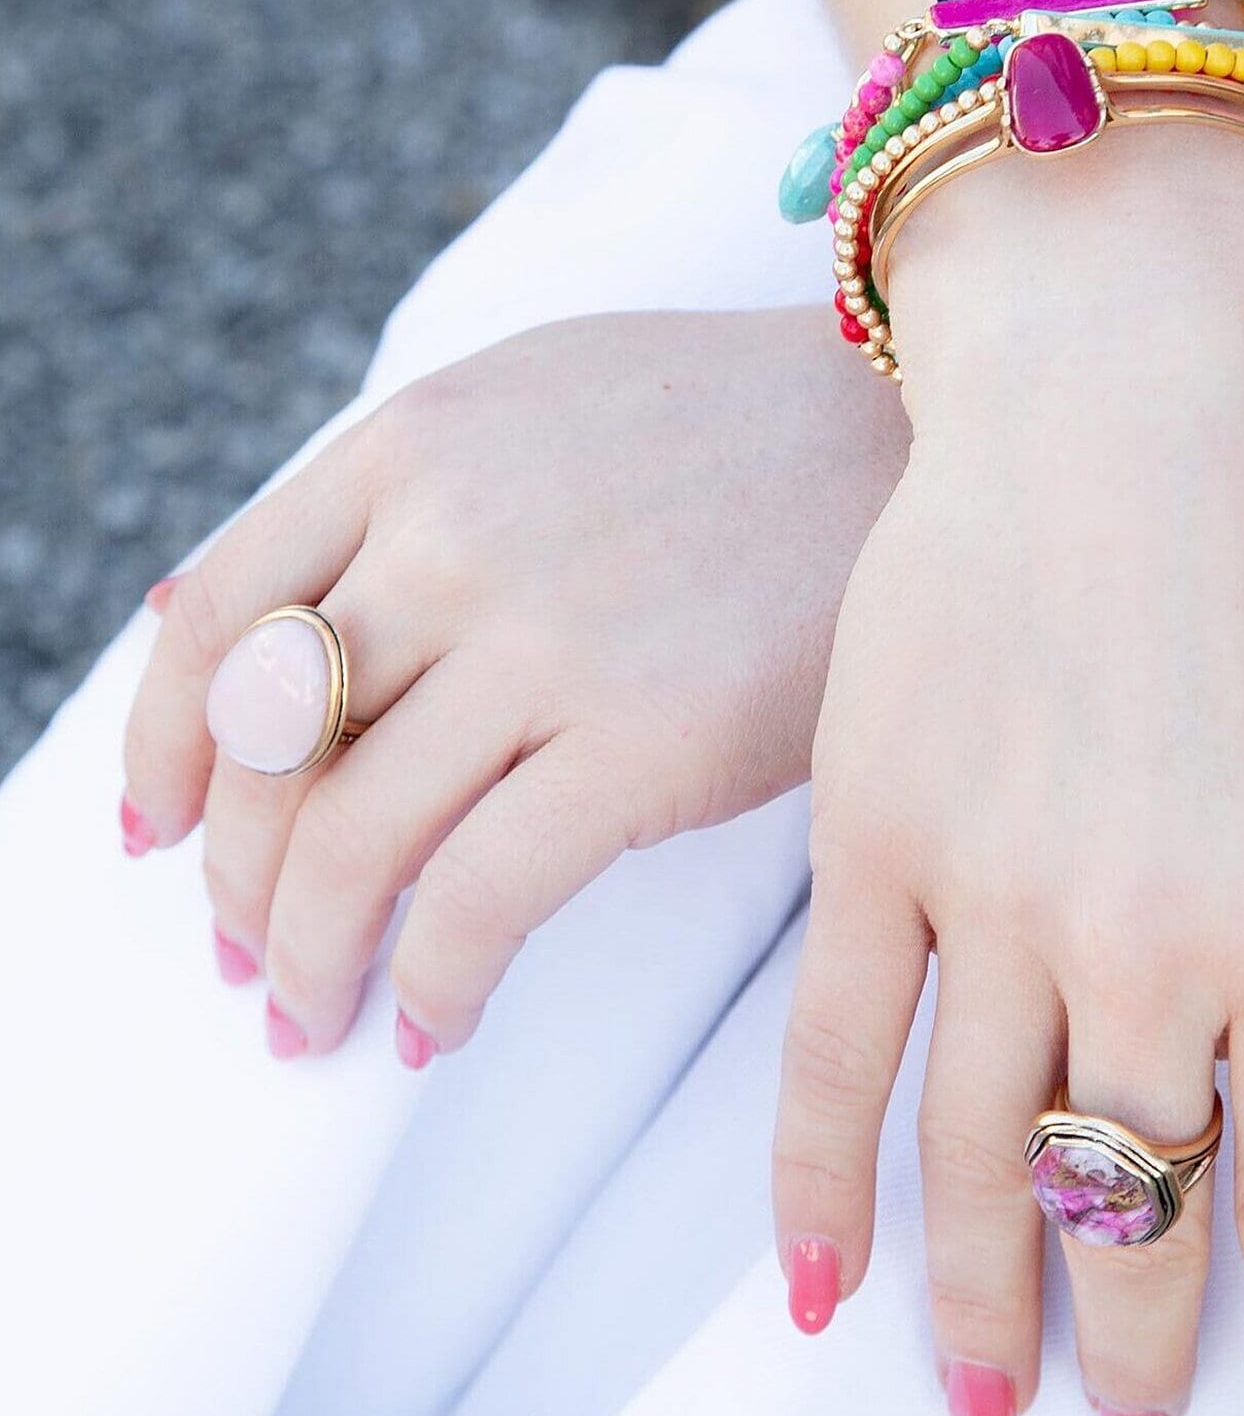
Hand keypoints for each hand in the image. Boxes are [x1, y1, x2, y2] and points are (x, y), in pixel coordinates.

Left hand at [122, 309, 905, 1059]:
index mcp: (412, 445)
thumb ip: (378, 491)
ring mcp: (547, 638)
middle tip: (254, 960)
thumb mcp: (528, 398)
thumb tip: (198, 614)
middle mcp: (451, 535)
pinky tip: (437, 1017)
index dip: (161, 751)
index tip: (157, 835)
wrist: (913, 432)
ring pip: (349, 839)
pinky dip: (432, 980)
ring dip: (310, 956)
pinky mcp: (647, 739)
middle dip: (238, 885)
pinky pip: (480, 896)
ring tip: (320, 1015)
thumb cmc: (729, 431)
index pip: (214, 619)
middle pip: (268, 752)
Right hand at [773, 137, 1243, 1415]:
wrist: (1135, 391)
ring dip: (985, 1307)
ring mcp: (995, 893)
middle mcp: (1151, 943)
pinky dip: (816, 1186)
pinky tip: (817, 1287)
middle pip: (1136, 1207)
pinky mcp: (874, 833)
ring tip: (982, 1404)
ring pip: (976, 1159)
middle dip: (1138, 1348)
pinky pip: (829, 1048)